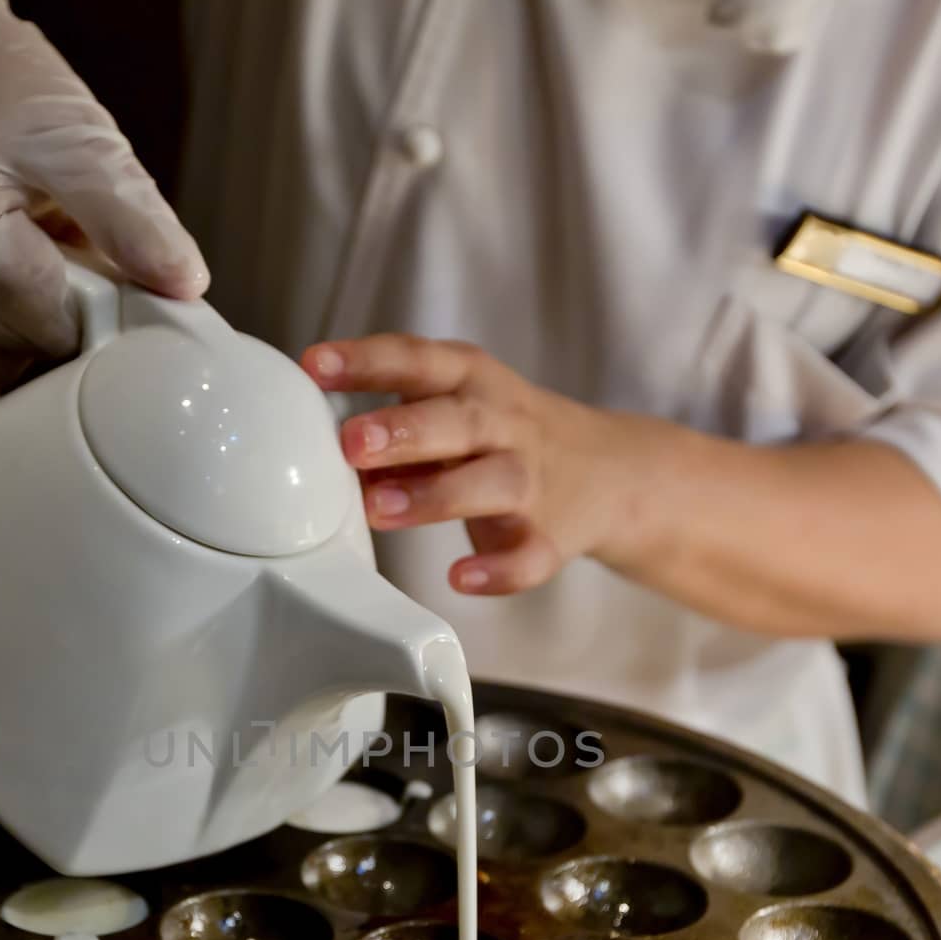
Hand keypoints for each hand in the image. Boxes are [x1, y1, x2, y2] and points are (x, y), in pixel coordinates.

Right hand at [0, 0, 206, 406]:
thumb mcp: (78, 137)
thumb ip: (134, 220)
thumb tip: (183, 287)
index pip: (45, 326)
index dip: (88, 313)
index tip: (95, 273)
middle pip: (7, 356)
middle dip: (48, 325)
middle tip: (55, 261)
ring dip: (10, 340)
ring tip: (14, 270)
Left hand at [302, 332, 940, 639]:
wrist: (627, 476)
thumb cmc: (515, 437)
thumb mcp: (463, 405)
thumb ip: (398, 414)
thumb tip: (314, 426)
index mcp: (477, 384)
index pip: (420, 359)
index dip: (367, 359)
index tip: (313, 364)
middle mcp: (506, 423)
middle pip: (456, 418)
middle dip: (402, 428)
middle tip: (349, 441)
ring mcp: (536, 479)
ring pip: (488, 482)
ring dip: (434, 494)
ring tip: (378, 508)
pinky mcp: (557, 532)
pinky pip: (531, 555)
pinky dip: (499, 569)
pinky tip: (463, 579)